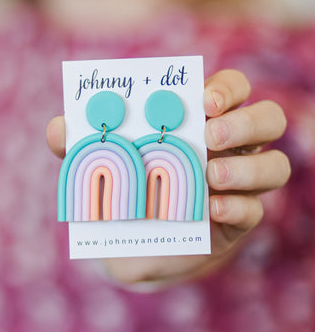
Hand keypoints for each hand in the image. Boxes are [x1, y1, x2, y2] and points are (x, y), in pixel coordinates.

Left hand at [46, 69, 290, 284]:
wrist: (136, 243)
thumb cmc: (125, 191)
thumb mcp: (102, 165)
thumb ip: (81, 146)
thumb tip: (57, 129)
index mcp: (199, 123)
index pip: (231, 90)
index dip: (227, 89)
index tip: (204, 101)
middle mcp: (228, 149)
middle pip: (268, 119)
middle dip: (246, 123)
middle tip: (211, 135)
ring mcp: (238, 186)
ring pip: (274, 166)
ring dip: (247, 168)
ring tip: (211, 175)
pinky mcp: (238, 220)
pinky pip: (255, 211)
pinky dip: (238, 207)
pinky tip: (211, 209)